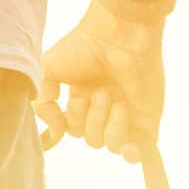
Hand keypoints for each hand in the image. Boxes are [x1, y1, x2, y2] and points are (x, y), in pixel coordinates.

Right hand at [35, 0, 165, 163]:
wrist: (118, 35)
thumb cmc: (83, 46)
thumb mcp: (47, 71)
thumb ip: (42, 106)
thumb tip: (57, 134)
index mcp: (83, 97)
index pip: (73, 128)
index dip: (71, 120)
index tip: (77, 97)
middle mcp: (104, 107)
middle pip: (90, 138)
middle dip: (90, 120)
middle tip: (99, 93)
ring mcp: (127, 115)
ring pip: (110, 145)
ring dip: (108, 127)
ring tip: (115, 101)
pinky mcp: (146, 119)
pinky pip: (138, 150)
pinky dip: (131, 154)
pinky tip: (129, 147)